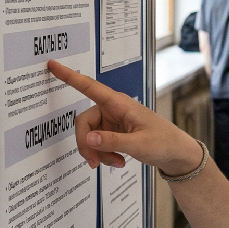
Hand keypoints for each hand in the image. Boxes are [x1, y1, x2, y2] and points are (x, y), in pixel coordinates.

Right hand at [47, 60, 201, 173]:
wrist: (176, 153)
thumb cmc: (163, 142)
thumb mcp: (139, 144)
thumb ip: (113, 141)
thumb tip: (89, 138)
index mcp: (120, 103)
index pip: (90, 87)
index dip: (70, 76)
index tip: (52, 64)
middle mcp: (113, 109)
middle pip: (83, 123)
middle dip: (87, 145)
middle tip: (95, 162)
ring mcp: (111, 122)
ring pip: (89, 137)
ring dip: (98, 153)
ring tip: (116, 163)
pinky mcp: (112, 133)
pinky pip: (97, 144)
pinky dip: (103, 155)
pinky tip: (118, 161)